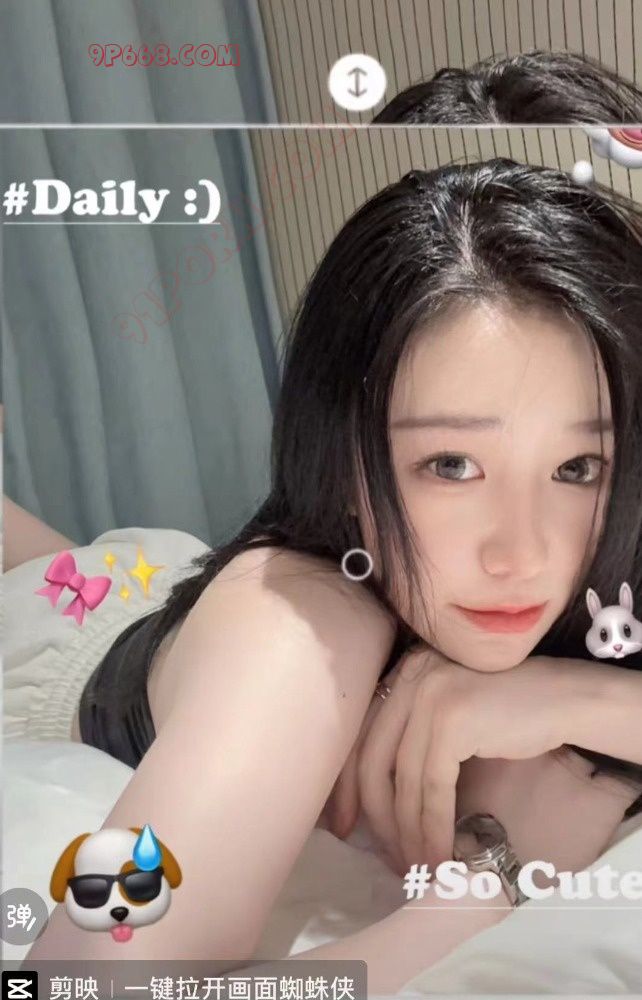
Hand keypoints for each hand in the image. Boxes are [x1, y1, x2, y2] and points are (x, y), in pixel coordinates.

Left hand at [327, 645, 571, 873]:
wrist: (563, 699)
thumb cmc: (507, 713)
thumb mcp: (447, 713)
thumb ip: (411, 734)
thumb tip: (369, 798)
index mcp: (403, 672)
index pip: (359, 735)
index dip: (346, 787)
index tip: (344, 827)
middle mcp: (410, 677)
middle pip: (370, 759)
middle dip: (372, 817)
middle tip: (381, 858)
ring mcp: (429, 694)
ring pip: (401, 781)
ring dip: (406, 832)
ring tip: (415, 866)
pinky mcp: (451, 720)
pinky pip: (431, 788)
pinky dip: (433, 828)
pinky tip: (439, 855)